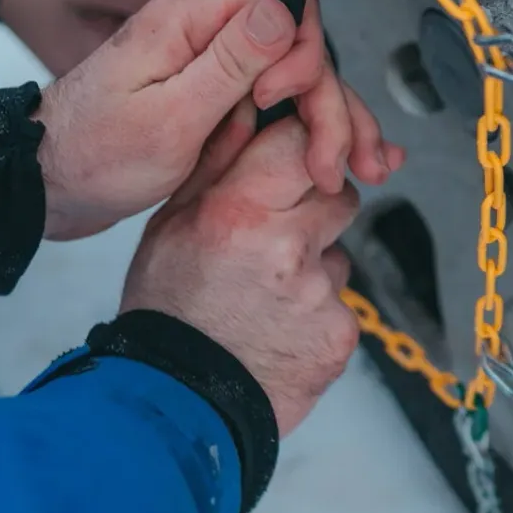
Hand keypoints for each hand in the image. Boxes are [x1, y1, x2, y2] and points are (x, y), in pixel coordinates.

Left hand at [36, 0, 400, 240]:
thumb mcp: (168, 116)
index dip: (303, 57)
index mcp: (189, 21)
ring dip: (323, 126)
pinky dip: (298, 137)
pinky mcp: (210, 99)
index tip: (285, 106)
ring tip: (339, 174)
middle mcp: (205, 35)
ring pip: (293, 83)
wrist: (42, 190)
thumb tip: (285, 8)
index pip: (285, 5)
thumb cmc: (90, 156)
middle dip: (328, 104)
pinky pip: (270, 108)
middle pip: (299, 50)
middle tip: (334, 163)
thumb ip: (231, 62)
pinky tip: (321, 166)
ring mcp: (209, 68)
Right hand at [122, 110, 360, 435]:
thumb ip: (219, 164)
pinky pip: (342, 304)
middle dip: (316, 209)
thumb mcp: (170, 227)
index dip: (305, 148)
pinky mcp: (342, 333)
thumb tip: (252, 109)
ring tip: (267, 296)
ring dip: (316, 265)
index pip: (302, 140)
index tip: (294, 163)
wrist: (181, 404)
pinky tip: (280, 330)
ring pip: (340, 253)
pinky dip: (319, 314)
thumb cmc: (169, 311)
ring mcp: (320, 294)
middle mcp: (286, 247)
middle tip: (275, 240)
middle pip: (340, 195)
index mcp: (239, 213)